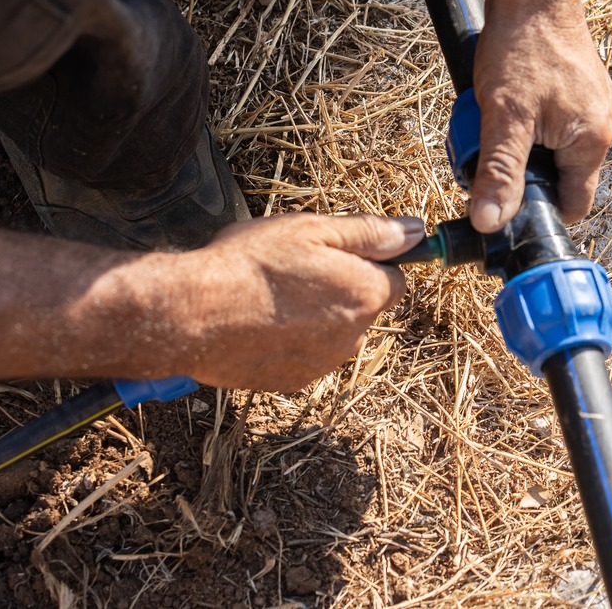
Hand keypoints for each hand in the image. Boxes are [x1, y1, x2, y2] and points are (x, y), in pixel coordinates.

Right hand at [163, 213, 422, 391]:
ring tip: (272, 297)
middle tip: (296, 270)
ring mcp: (325, 364)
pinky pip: (307, 355)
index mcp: (366, 294)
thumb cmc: (253, 265)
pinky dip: (292, 341)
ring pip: (334, 332)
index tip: (336, 253)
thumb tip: (416, 232)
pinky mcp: (295, 381)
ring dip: (316, 317)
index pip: (395, 278)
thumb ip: (370, 233)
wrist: (195, 315)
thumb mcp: (314, 230)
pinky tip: (260, 322)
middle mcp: (355, 336)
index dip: (368, 262)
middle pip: (363, 306)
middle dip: (341, 289)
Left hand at [469, 0, 611, 231]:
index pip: (572, 205)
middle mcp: (599, 128)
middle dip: (522, 173)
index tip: (505, 201)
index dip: (538, 211)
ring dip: (518, 145)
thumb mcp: (504, 117)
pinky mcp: (575, 92)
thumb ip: (500, 173)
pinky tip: (504, 104)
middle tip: (489, 151)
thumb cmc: (523, 48)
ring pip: (549, 150)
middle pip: (558, 178)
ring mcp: (589, 108)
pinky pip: (549, 125)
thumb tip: (490, 223)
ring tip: (494, 121)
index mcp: (592, 143)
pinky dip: (523, 123)